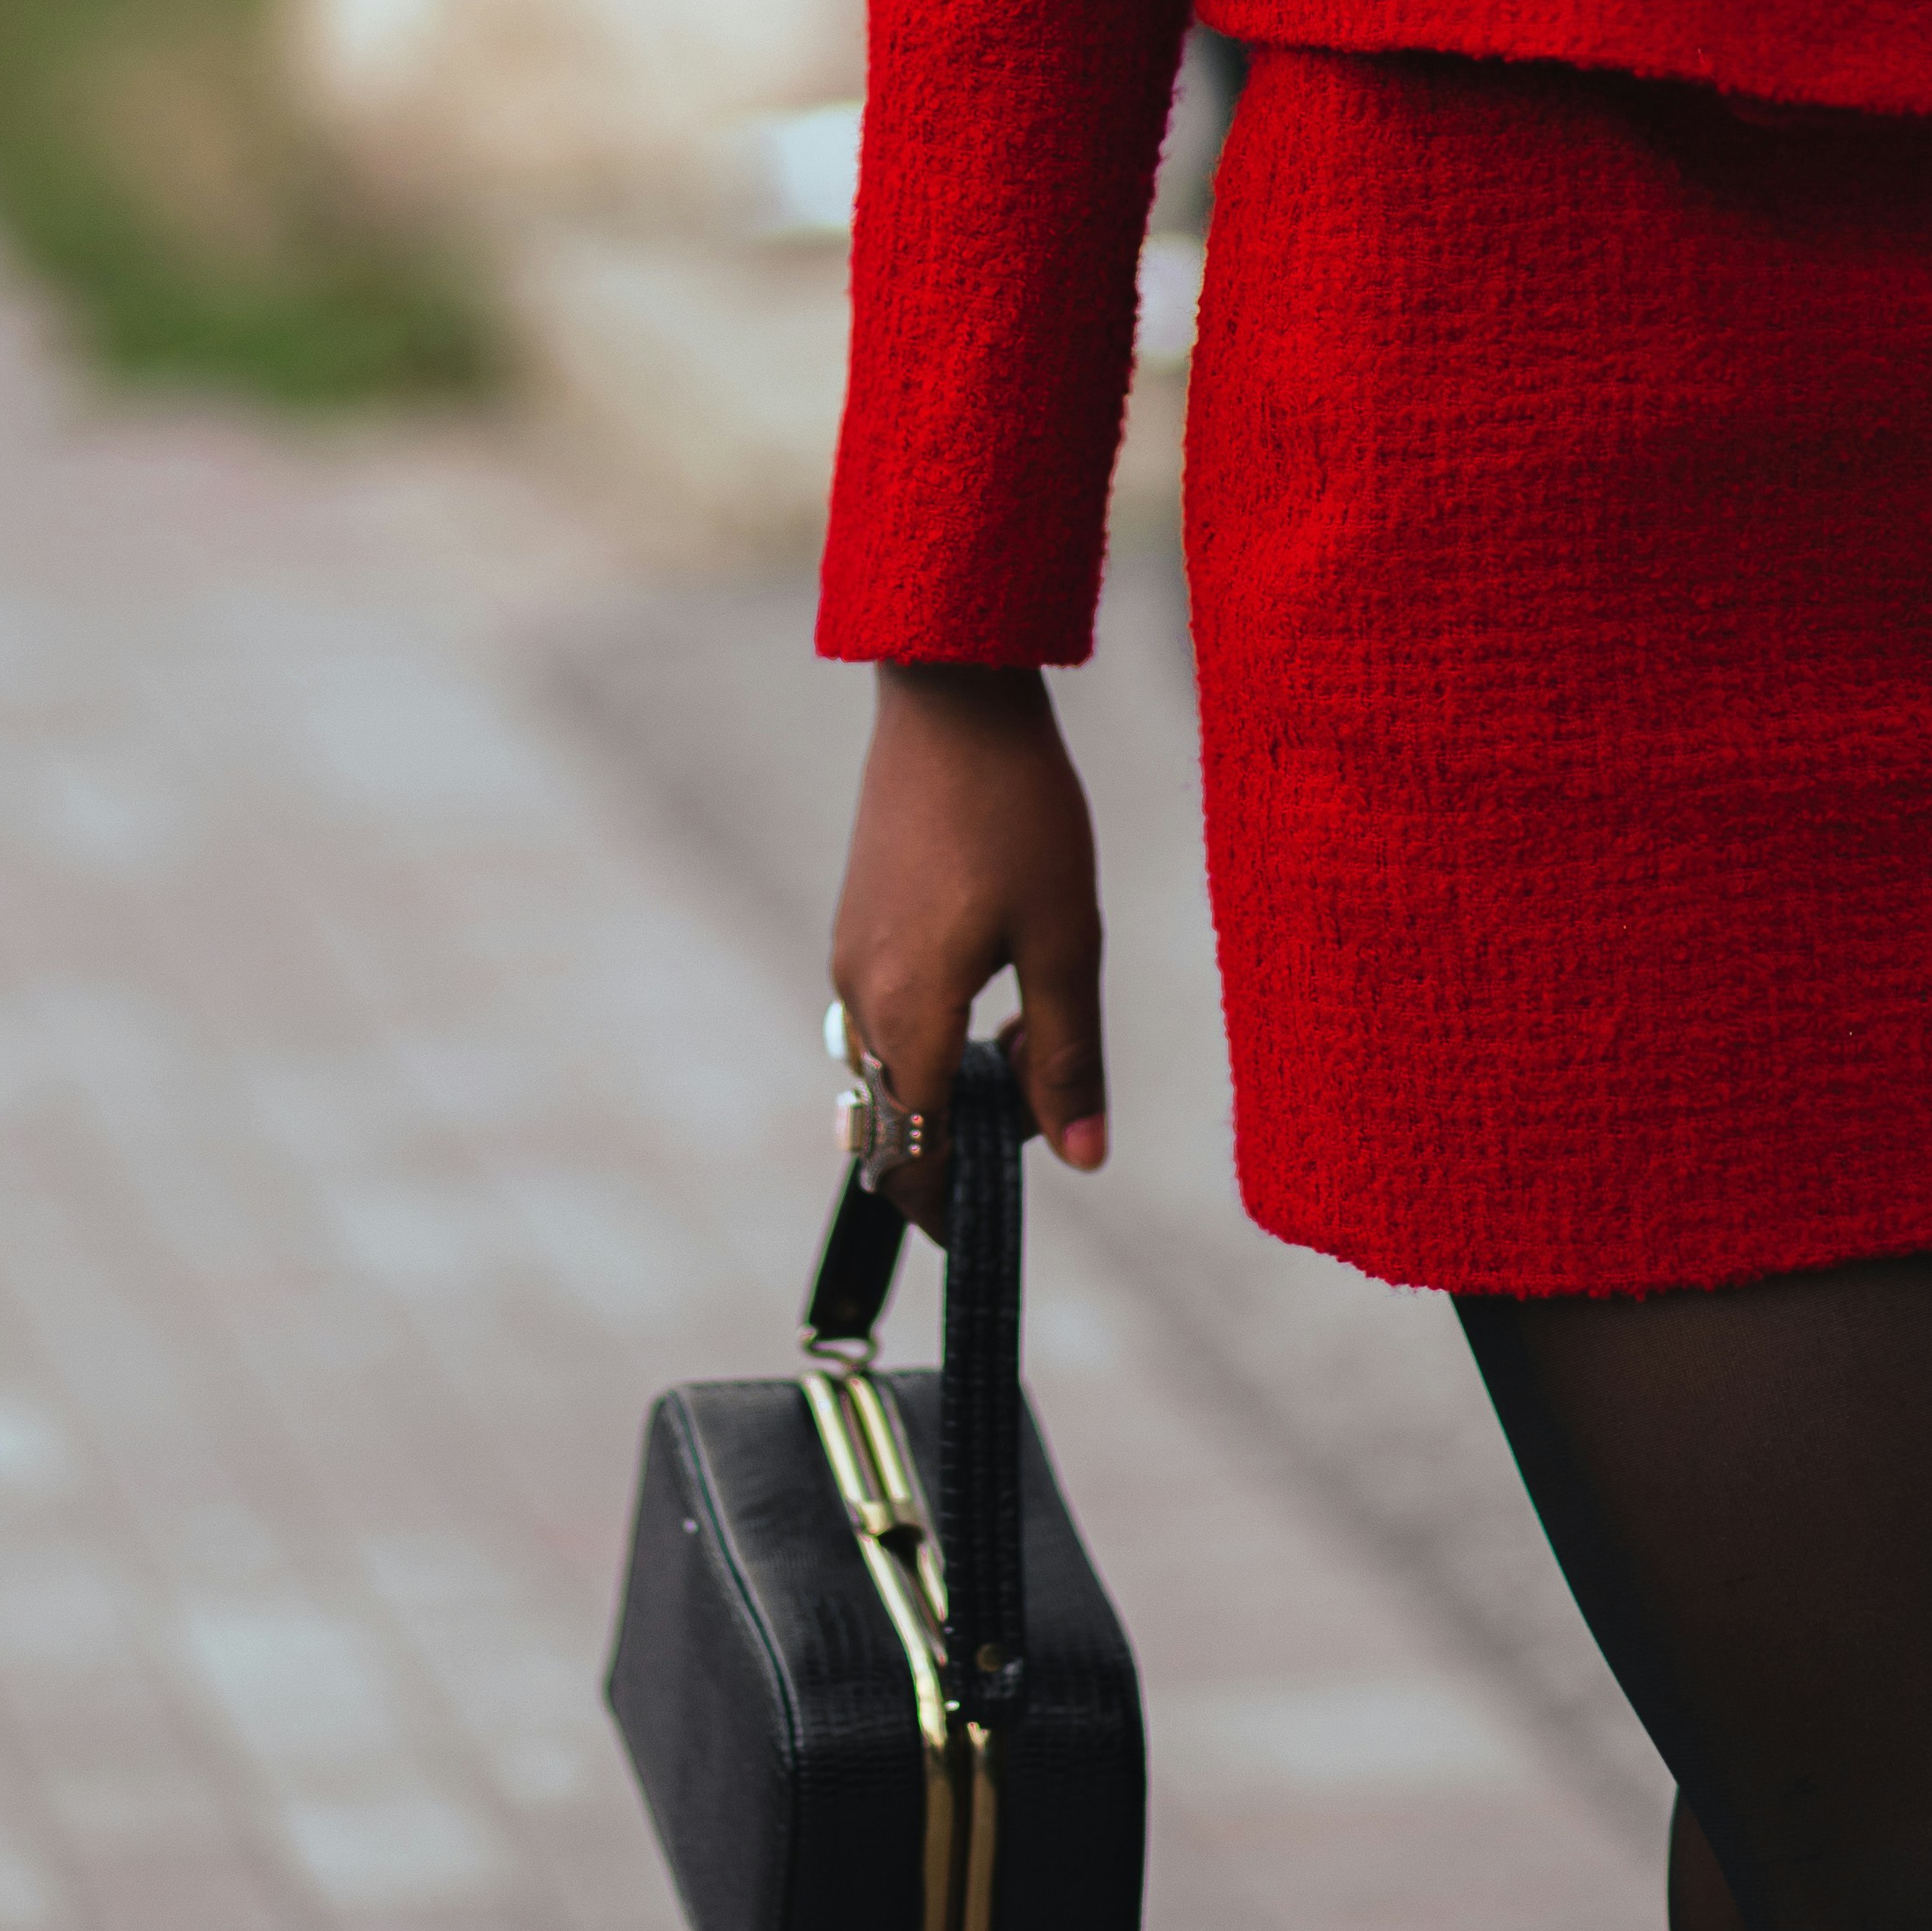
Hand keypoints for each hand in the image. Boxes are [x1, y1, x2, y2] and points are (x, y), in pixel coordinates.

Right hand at [828, 663, 1105, 1236]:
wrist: (951, 696)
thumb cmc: (1018, 811)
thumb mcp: (1066, 939)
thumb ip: (1069, 1056)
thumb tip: (1082, 1161)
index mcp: (909, 1014)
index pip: (914, 1153)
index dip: (947, 1207)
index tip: (984, 1233)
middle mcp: (859, 996)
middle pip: (896, 1118)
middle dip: (958, 1145)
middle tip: (1040, 1114)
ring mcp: (849, 956)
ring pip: (890, 1066)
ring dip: (952, 1084)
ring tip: (1030, 1034)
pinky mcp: (855, 921)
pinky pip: (883, 1015)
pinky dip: (934, 1036)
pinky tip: (997, 987)